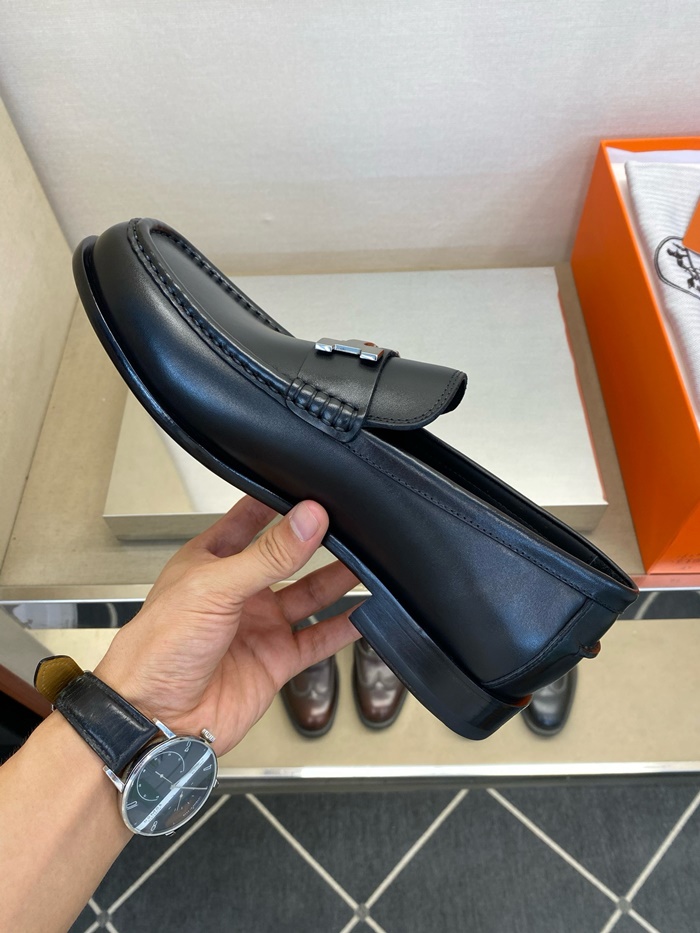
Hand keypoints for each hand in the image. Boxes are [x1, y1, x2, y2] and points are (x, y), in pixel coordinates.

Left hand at [94, 496, 360, 755]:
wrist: (154, 718)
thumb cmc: (157, 649)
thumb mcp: (214, 587)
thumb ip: (268, 554)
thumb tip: (308, 519)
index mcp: (211, 561)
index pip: (250, 518)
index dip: (279, 501)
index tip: (312, 485)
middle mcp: (238, 591)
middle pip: (287, 557)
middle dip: (317, 540)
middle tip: (351, 522)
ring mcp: (259, 626)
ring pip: (309, 595)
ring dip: (338, 579)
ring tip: (370, 560)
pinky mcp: (275, 660)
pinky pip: (318, 639)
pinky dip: (344, 627)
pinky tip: (365, 612)